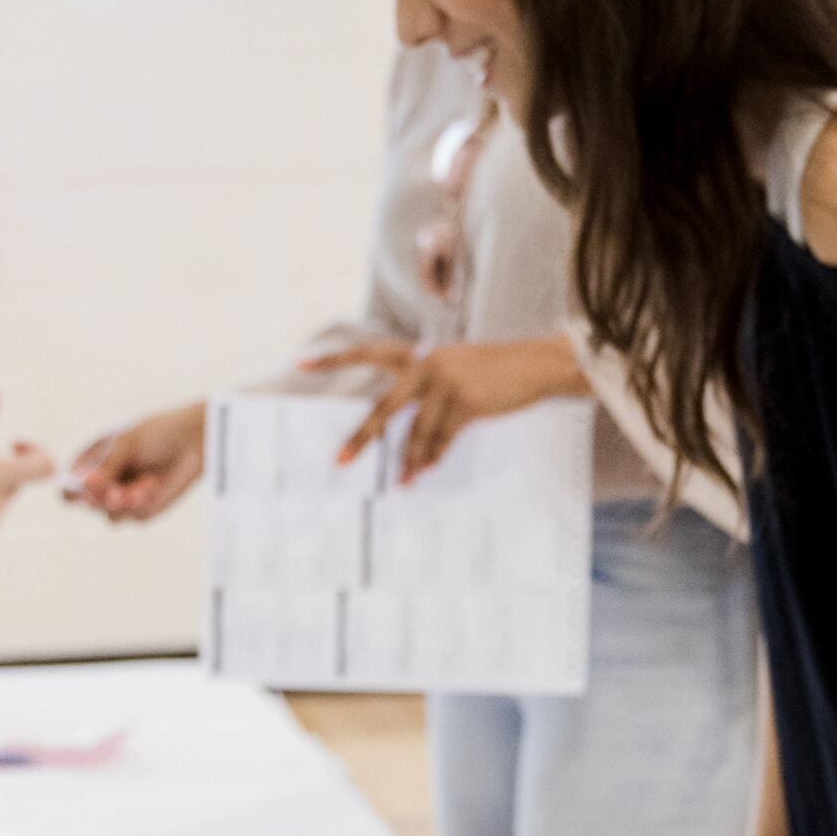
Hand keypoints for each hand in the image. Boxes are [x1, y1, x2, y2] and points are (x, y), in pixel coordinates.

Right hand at [61, 401, 207, 522]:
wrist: (190, 440)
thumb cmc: (155, 434)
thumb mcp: (126, 443)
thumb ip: (107, 464)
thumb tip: (86, 483)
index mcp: (90, 466)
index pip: (69, 488)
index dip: (73, 491)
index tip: (87, 486)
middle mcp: (103, 486)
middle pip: (89, 505)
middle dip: (102, 499)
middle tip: (115, 492)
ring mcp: (122, 500)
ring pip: (111, 516)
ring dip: (124, 503)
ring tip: (141, 486)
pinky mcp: (142, 510)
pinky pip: (135, 516)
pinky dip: (143, 502)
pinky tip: (152, 484)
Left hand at [334, 334, 580, 478]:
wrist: (535, 366)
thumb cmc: (493, 372)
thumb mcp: (455, 370)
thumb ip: (428, 393)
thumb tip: (413, 446)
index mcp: (420, 355)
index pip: (370, 353)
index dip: (335, 359)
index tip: (301, 364)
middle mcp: (428, 365)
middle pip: (384, 407)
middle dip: (361, 437)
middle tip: (341, 459)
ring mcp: (448, 384)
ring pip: (417, 433)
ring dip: (409, 461)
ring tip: (402, 482)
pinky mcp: (469, 403)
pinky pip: (443, 440)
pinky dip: (433, 457)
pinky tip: (425, 471)